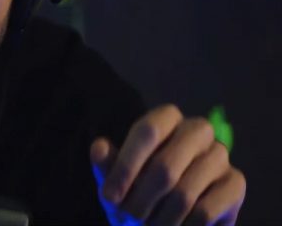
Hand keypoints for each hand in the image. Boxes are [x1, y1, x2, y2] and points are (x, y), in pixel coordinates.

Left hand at [90, 104, 245, 224]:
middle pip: (165, 166)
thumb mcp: (116, 182)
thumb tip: (99, 147)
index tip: (109, 196)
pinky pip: (205, 211)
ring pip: (184, 194)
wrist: (168, 218)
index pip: (148, 130)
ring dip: (159, 219)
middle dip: (140, 200)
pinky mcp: (235, 183)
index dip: (126, 166)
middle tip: (127, 219)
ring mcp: (219, 155)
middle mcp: (197, 130)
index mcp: (166, 119)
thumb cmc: (137, 192)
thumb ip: (107, 166)